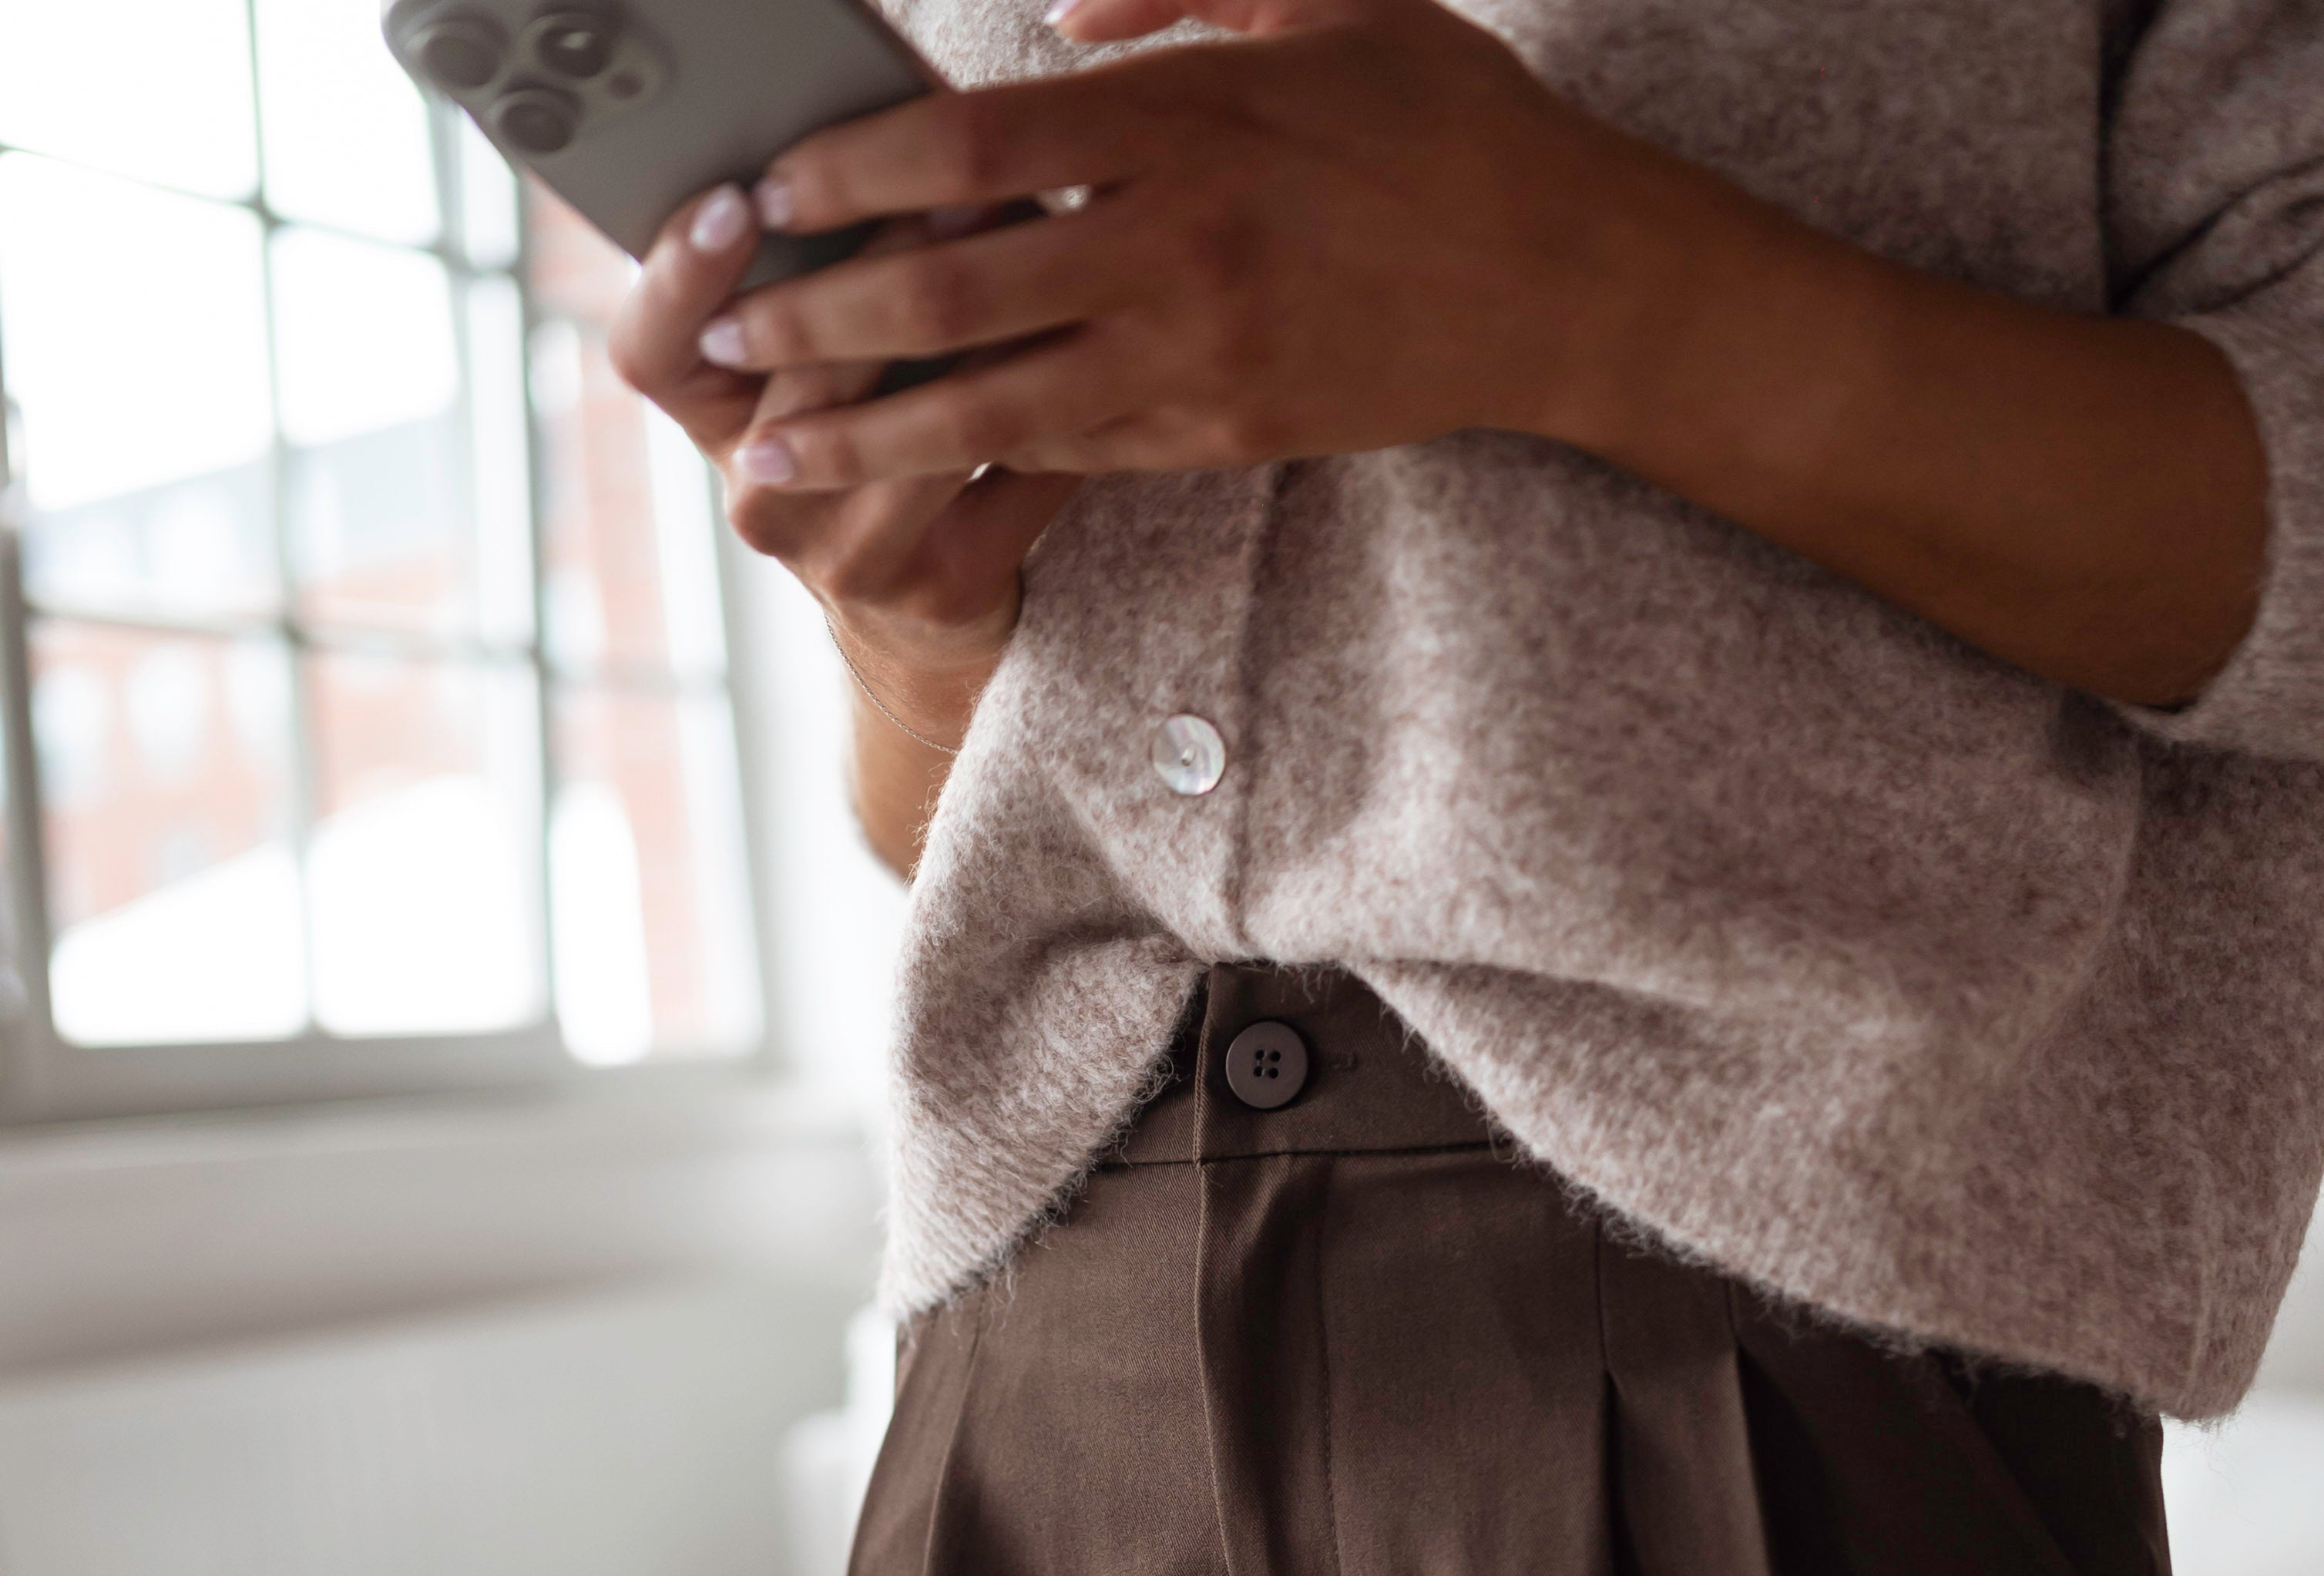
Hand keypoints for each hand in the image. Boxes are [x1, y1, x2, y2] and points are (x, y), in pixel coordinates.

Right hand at [606, 180, 1080, 723]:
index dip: (684, 279)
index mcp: (710, 418)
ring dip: (980, 339)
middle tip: (952, 189)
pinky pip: (1005, 482)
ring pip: (913, 438)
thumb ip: (814, 263)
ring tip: (1034, 251)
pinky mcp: (941, 589)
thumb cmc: (869, 412)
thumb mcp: (814, 342)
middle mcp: (761, 497)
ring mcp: (847, 559)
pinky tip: (1085, 347)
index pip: (652, 351)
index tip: (736, 201)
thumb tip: (869, 130)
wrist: (923, 577)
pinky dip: (1050, 411)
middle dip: (884, 276)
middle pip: (804, 385)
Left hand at [683, 0, 1666, 487]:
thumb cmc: (1444, 120)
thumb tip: (1053, 9)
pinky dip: (972, 468)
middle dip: (824, 317)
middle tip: (730, 336)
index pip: (976, 142)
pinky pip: (1071, 454)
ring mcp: (1195, 355)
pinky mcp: (1217, 432)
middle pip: (955, 287)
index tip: (771, 186)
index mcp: (1187, 119)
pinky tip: (898, 476)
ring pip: (992, 403)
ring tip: (769, 455)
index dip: (856, 168)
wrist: (1564, 280)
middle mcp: (1177, 245)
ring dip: (868, 434)